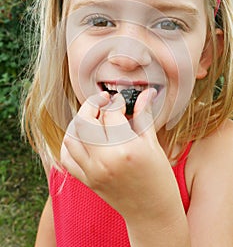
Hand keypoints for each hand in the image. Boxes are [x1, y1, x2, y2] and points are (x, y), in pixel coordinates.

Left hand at [60, 89, 180, 223]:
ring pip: (71, 137)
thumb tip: (145, 94)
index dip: (116, 101)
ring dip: (78, 122)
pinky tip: (83, 137)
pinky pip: (66, 158)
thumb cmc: (159, 180)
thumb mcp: (153, 145)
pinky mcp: (87, 180)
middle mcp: (105, 160)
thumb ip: (143, 116)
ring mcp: (92, 172)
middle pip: (84, 121)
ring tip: (93, 118)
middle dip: (92, 105)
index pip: (111, 113)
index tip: (121, 100)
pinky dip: (70, 143)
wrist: (153, 214)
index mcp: (126, 149)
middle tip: (103, 102)